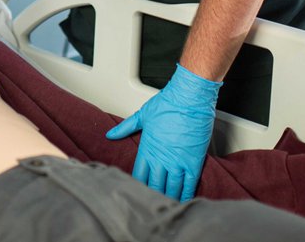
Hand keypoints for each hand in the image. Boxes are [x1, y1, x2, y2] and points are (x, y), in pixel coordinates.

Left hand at [105, 63, 220, 200]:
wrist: (190, 98)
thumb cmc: (168, 104)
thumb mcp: (142, 115)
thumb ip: (125, 128)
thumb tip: (110, 135)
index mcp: (147, 149)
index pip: (138, 175)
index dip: (137, 186)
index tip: (136, 191)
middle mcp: (162, 158)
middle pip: (154, 186)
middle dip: (151, 195)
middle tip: (150, 204)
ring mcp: (178, 162)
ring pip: (171, 188)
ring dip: (168, 197)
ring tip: (165, 205)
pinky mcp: (194, 162)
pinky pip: (189, 184)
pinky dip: (186, 194)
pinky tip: (183, 200)